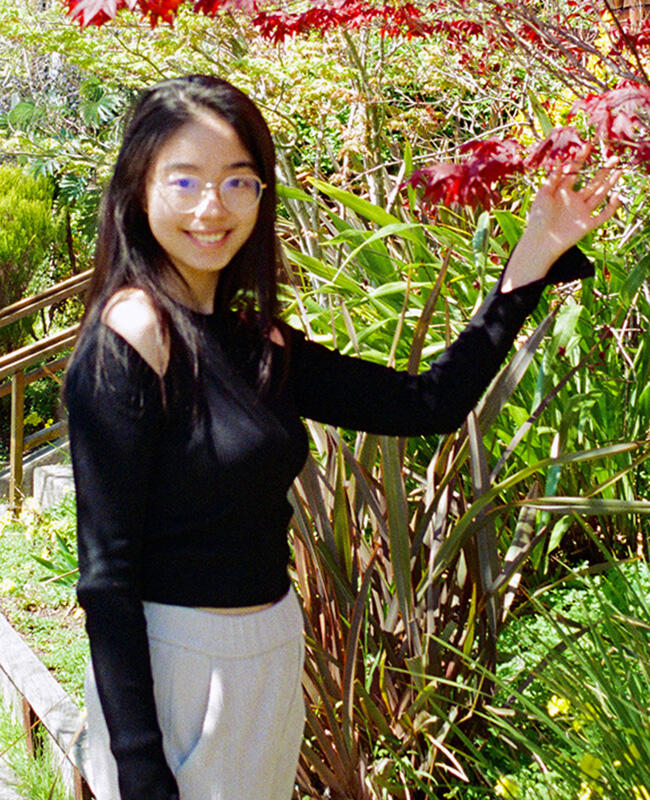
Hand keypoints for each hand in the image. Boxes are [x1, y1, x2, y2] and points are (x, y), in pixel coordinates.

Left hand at [502, 147, 621, 291]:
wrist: (540, 241)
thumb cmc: (538, 218)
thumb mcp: (543, 194)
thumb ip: (553, 178)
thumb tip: (562, 161)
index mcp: (562, 191)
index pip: (575, 172)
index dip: (581, 159)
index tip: (588, 146)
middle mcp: (574, 200)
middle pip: (593, 182)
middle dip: (603, 170)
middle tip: (614, 158)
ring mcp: (582, 212)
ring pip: (600, 195)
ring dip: (610, 184)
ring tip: (619, 171)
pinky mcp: (587, 224)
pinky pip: (603, 215)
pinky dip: (611, 208)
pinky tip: (616, 196)